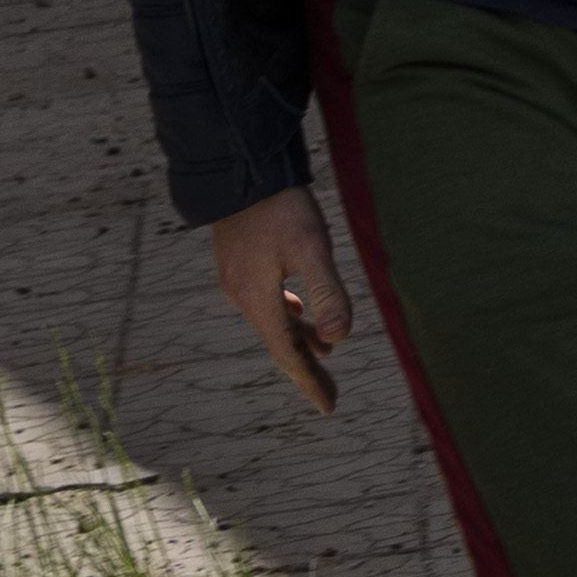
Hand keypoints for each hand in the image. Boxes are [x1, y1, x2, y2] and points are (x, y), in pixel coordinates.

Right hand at [208, 191, 347, 410]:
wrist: (239, 168)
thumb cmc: (280, 206)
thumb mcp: (311, 246)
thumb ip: (326, 292)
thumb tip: (340, 338)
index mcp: (258, 299)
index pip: (288, 354)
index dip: (310, 381)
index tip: (329, 407)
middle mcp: (242, 296)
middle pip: (279, 344)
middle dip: (306, 370)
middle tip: (329, 396)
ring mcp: (236, 279)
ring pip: (272, 323)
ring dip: (298, 340)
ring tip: (325, 353)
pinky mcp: (238, 263)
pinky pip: (265, 303)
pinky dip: (286, 315)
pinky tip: (297, 308)